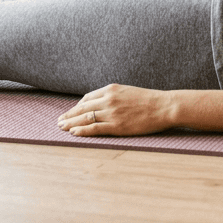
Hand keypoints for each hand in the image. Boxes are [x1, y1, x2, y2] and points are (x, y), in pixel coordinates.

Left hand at [58, 84, 174, 136]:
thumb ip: (114, 96)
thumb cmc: (149, 100)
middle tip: (59, 121)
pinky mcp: (117, 126)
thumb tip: (102, 103)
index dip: (77, 106)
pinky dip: (82, 130)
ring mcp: (112, 113)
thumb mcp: (128, 92)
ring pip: (85, 118)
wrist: (163, 106)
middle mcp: (108, 100)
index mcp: (111, 89)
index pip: (87, 98)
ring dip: (71, 123)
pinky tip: (74, 132)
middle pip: (82, 108)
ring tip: (61, 128)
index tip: (72, 112)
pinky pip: (94, 128)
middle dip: (69, 115)